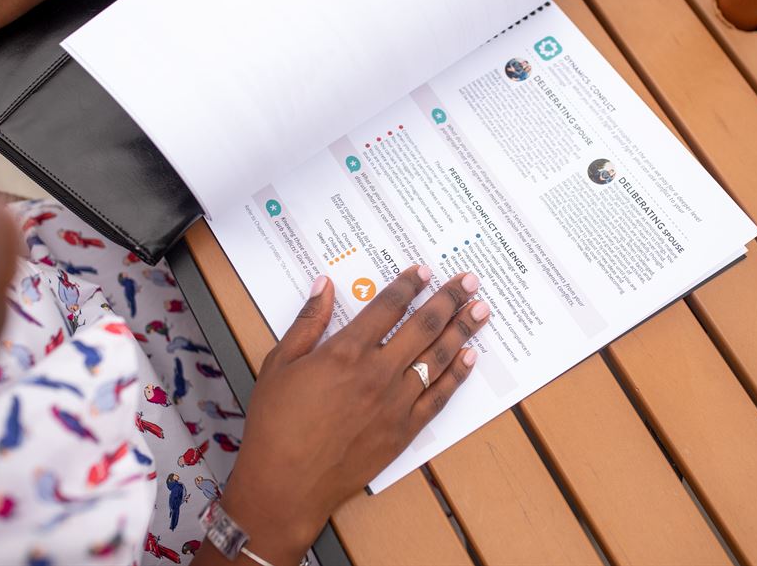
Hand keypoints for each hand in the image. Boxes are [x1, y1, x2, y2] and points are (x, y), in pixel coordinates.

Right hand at [218, 267, 488, 564]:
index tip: (424, 271)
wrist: (286, 484)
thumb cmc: (275, 424)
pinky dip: (456, 375)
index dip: (409, 285)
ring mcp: (395, 403)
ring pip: (438, 358)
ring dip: (462, 331)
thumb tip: (323, 286)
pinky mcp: (403, 431)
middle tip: (468, 281)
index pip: (387, 307)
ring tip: (481, 309)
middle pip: (423, 326)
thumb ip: (307, 322)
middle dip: (449, 299)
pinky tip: (470, 357)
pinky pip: (438, 397)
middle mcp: (377, 372)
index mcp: (345, 351)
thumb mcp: (279, 363)